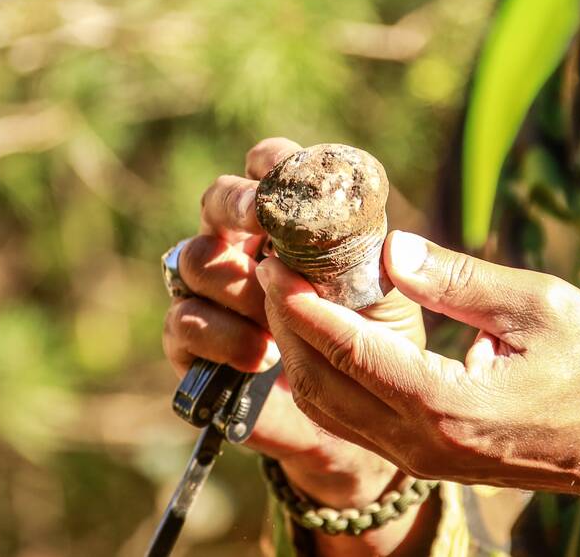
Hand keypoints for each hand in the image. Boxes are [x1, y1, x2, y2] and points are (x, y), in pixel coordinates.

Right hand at [162, 138, 425, 517]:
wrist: (354, 416)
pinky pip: (184, 321)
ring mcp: (213, 293)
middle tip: (260, 223)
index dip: (271, 164)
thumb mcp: (383, 297)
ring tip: (275, 314)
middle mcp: (244, 245)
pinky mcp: (194, 343)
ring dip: (235, 283)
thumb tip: (395, 245)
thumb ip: (375, 263)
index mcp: (289, 220)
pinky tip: (261, 357)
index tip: (285, 179)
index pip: (267, 166)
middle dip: (234, 206)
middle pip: (215, 200)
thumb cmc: (371, 341)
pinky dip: (224, 336)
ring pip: (195, 259)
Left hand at [257, 230, 579, 511]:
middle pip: (325, 384)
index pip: (353, 354)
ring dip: (299, 352)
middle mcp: (424, 442)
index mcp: (451, 406)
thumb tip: (392, 250)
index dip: (305, 308)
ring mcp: (421, 458)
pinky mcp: (425, 457)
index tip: (275, 264)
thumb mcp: (538, 308)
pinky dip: (325, 376)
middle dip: (287, 325)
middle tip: (270, 268)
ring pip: (331, 408)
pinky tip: (320, 335)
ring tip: (286, 295)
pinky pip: (353, 419)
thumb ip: (460, 280)